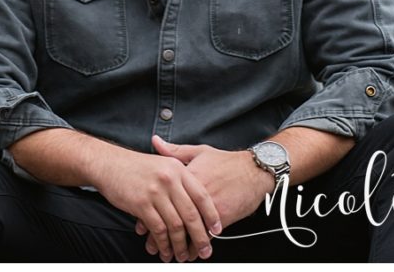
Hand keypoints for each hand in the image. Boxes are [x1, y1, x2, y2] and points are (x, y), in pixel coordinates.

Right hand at [98, 143, 222, 262]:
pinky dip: (163, 244)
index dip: (211, 215)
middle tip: (204, 251)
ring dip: (181, 246)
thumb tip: (198, 205)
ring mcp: (155, 191)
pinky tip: (164, 251)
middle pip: (191, 214)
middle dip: (200, 238)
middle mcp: (169, 179)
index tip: (217, 231)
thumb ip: (181, 179)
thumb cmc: (137, 167)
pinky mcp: (141, 204)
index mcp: (177, 168)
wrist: (109, 163)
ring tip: (182, 256)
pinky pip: (158, 230)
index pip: (202, 195)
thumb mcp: (163, 163)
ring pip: (176, 226)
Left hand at [141, 138, 269, 246]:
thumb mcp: (199, 151)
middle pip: (172, 218)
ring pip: (187, 231)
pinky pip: (205, 236)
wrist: (253, 170)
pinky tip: (188, 253)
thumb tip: (155, 140)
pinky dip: (195, 247)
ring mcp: (207, 207)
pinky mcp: (221, 218)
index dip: (150, 213)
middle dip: (159, 235)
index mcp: (186, 176)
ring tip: (166, 253)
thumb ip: (174, 150)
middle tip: (150, 245)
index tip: (141, 225)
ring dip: (176, 245)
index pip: (162, 198)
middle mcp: (193, 194)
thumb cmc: (225, 161)